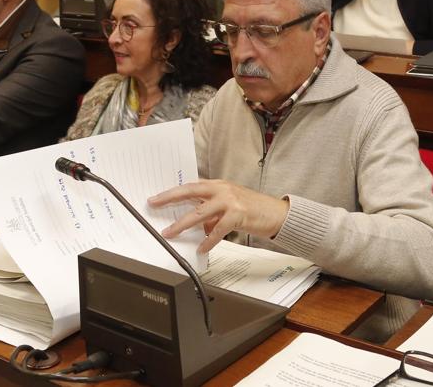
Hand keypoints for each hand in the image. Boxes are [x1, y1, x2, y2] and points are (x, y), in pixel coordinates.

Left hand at [149, 179, 289, 253]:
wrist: (277, 213)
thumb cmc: (254, 209)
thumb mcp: (230, 206)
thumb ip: (212, 212)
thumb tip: (196, 226)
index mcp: (219, 185)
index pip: (191, 186)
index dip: (172, 192)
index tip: (157, 197)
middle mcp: (222, 189)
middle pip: (190, 192)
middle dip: (170, 199)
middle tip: (154, 204)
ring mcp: (230, 201)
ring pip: (199, 213)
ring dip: (182, 224)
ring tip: (170, 233)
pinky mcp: (238, 215)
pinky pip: (217, 230)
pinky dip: (207, 241)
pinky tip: (201, 248)